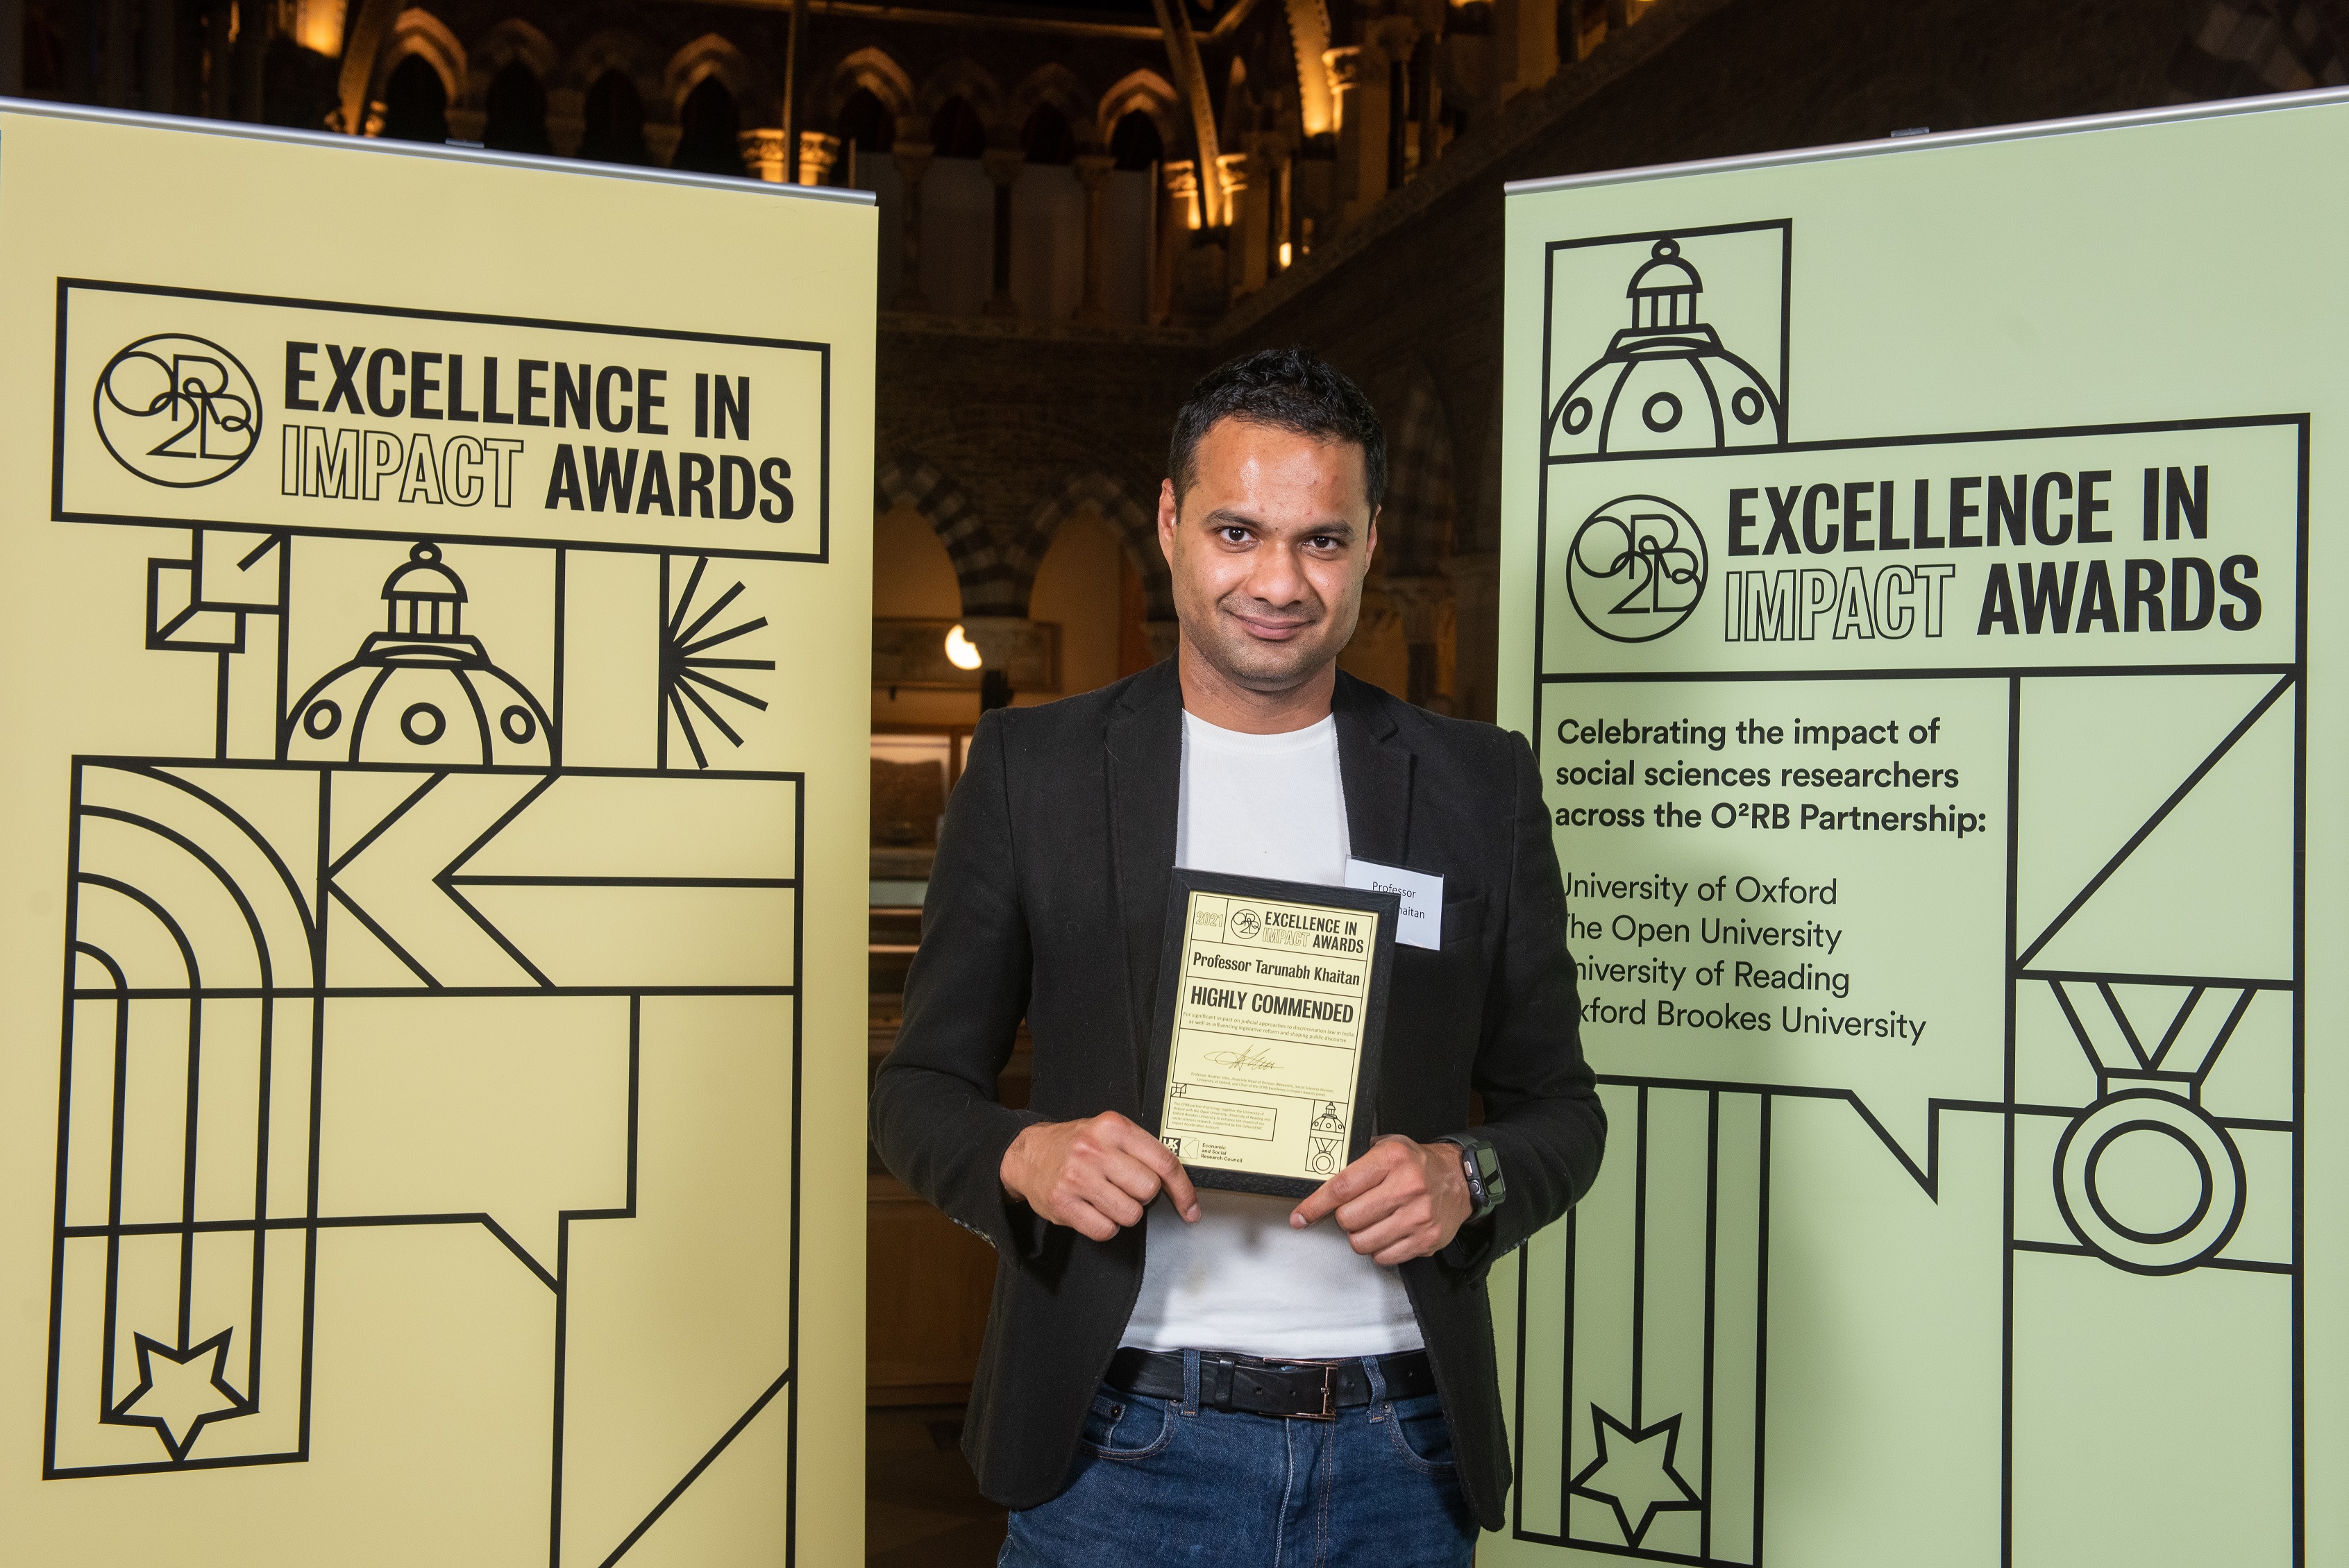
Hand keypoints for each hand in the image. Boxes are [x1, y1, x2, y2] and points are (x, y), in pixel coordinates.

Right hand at [1000, 1112, 1200, 1241]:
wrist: (1028, 1154)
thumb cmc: (1075, 1144)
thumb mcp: (1109, 1132)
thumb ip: (1142, 1150)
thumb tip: (1178, 1184)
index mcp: (1113, 1127)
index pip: (1164, 1162)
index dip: (1182, 1190)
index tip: (1190, 1208)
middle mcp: (1094, 1149)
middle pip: (1148, 1190)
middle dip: (1142, 1196)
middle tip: (1123, 1186)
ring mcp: (1077, 1177)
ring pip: (1130, 1214)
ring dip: (1123, 1212)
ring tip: (1105, 1196)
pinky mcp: (1063, 1203)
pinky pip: (1105, 1230)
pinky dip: (1104, 1226)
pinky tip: (1092, 1209)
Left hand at [1288, 1134, 1470, 1265]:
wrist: (1461, 1180)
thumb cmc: (1417, 1164)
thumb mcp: (1388, 1147)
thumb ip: (1356, 1163)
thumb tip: (1319, 1184)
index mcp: (1391, 1159)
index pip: (1341, 1187)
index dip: (1315, 1206)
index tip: (1300, 1218)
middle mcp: (1406, 1187)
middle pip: (1348, 1219)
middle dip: (1345, 1218)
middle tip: (1357, 1210)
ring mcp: (1418, 1216)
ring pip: (1362, 1242)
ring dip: (1360, 1236)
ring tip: (1374, 1222)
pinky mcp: (1426, 1239)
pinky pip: (1383, 1258)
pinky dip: (1379, 1249)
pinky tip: (1388, 1233)